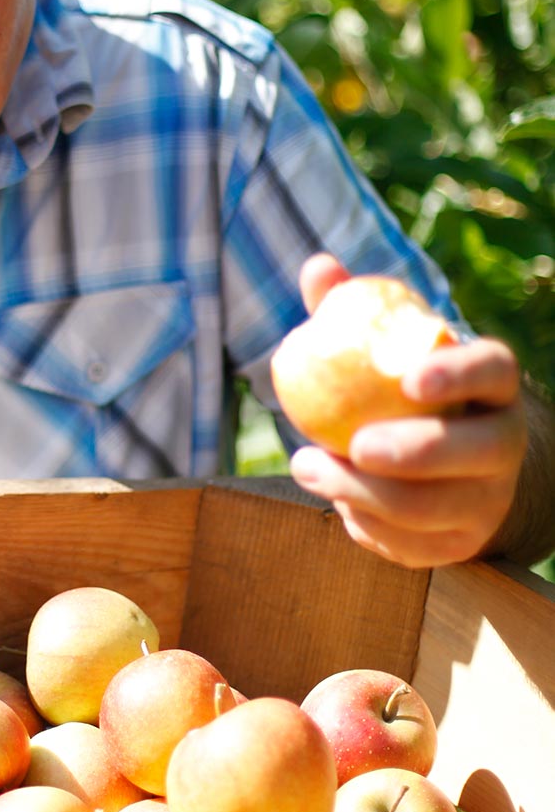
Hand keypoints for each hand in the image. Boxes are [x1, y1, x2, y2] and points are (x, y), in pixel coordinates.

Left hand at [286, 256, 527, 568]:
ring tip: (307, 467)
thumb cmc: (402, 392)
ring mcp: (489, 498)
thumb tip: (319, 266)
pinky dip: (367, 526)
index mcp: (493, 385)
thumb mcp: (384, 347)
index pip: (493, 369)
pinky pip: (412, 545)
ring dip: (364, 493)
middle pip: (474, 452)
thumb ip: (353, 306)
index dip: (458, 374)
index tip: (409, 378)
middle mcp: (505, 442)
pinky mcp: (461, 543)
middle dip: (414, 451)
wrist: (447, 466)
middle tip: (354, 443)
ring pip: (433, 507)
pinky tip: (335, 503)